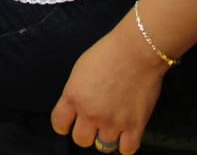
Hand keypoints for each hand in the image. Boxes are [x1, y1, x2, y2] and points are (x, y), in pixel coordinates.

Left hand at [50, 21, 168, 154]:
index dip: (64, 125)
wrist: (137, 50)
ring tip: (113, 124)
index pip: (59, 124)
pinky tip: (127, 133)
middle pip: (81, 139)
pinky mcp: (135, 126)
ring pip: (103, 146)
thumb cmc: (109, 52)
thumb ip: (76, 91)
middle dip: (86, 132)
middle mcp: (90, 113)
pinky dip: (126, 144)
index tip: (69, 123)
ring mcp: (113, 121)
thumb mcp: (81, 70)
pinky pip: (127, 150)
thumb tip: (76, 107)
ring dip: (107, 136)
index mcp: (73, 96)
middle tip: (94, 122)